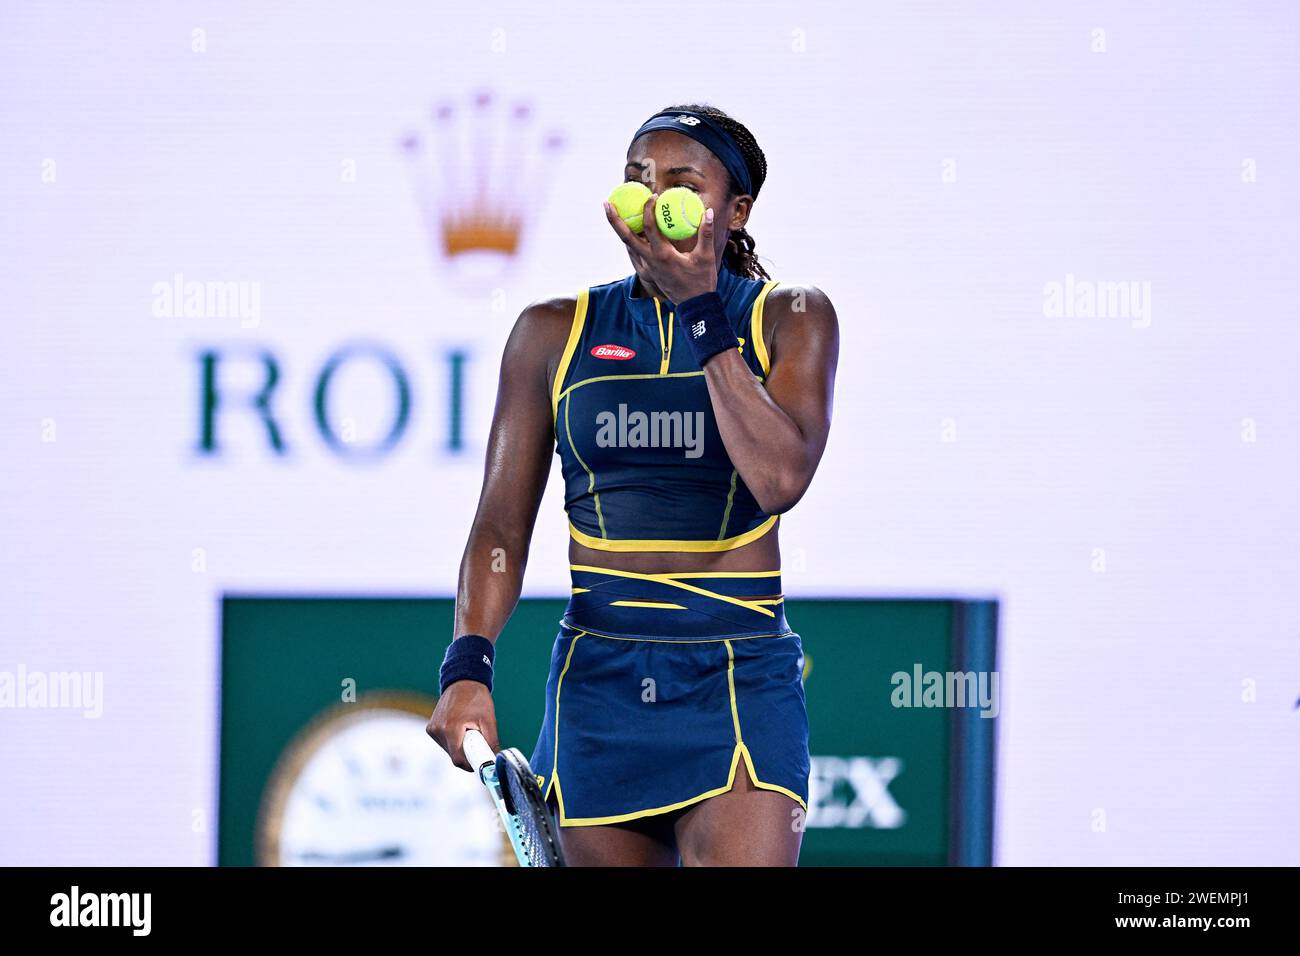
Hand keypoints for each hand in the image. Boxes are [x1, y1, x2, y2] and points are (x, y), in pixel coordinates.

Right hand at [426, 680, 498, 770]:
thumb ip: (491, 743)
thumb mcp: (488, 720)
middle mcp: (438, 730)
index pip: (458, 760)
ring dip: (460, 746)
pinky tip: (460, 728)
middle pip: (454, 756)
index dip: (471, 764)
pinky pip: (444, 743)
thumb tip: (495, 760)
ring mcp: (432, 729)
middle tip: (478, 741)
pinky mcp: (431, 728)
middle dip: (467, 753)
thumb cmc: (477, 699)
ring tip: (468, 729)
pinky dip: (454, 741)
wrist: (463, 681)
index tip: (480, 761)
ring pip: (449, 750)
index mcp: (451, 729)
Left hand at [603, 192, 718, 303]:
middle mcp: (650, 261)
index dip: (649, 208)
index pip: (649, 227)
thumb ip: (706, 233)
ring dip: (620, 229)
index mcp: (662, 255)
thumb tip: (709, 211)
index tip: (652, 195)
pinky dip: (630, 240)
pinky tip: (632, 231)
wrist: (694, 306)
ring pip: (628, 245)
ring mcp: (647, 267)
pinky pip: (635, 253)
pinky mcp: (648, 272)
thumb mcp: (706, 257)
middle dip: (614, 220)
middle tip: (606, 203)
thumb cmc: (701, 281)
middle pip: (625, 237)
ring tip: (615, 212)